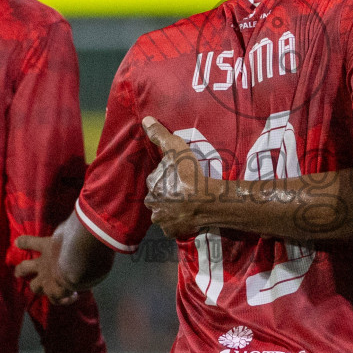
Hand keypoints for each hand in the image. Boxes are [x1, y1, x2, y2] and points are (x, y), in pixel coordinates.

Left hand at [15, 231, 78, 304]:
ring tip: (43, 290)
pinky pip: (56, 300)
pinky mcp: (54, 292)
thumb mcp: (71, 229)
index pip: (29, 242)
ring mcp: (46, 279)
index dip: (23, 242)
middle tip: (18, 273)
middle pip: (24, 268)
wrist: (78, 261)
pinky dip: (62, 299)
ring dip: (38, 288)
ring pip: (34, 287)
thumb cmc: (77, 241)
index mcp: (47, 246)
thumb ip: (70, 230)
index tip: (17, 242)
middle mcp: (42, 264)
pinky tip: (73, 297)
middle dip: (20, 271)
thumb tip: (75, 225)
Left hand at [142, 116, 216, 239]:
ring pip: (164, 213)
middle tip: (183, 190)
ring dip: (171, 209)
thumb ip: (160, 135)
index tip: (179, 176)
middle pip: (158, 197)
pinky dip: (179, 223)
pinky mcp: (173, 232)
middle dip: (166, 195)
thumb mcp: (175, 148)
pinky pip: (173, 227)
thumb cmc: (190, 174)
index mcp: (152, 185)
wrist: (207, 201)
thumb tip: (145, 120)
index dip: (167, 177)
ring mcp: (162, 220)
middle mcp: (152, 204)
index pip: (156, 179)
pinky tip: (189, 216)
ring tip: (187, 204)